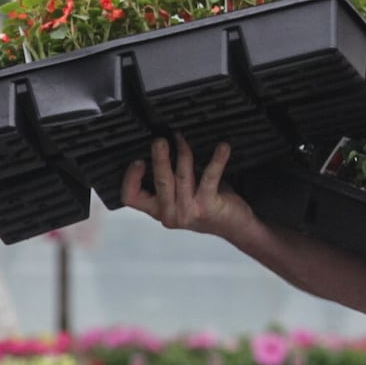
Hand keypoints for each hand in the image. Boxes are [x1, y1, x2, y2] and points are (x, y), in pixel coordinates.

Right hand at [120, 135, 254, 241]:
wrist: (235, 226)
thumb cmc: (209, 205)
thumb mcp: (184, 193)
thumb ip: (173, 176)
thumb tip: (168, 143)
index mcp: (159, 209)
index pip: (132, 197)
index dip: (130, 179)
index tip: (138, 160)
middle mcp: (170, 213)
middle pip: (159, 181)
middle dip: (160, 158)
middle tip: (160, 141)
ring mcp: (188, 212)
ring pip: (181, 177)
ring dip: (183, 153)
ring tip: (182, 138)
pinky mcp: (207, 207)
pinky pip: (209, 177)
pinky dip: (217, 160)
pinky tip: (222, 147)